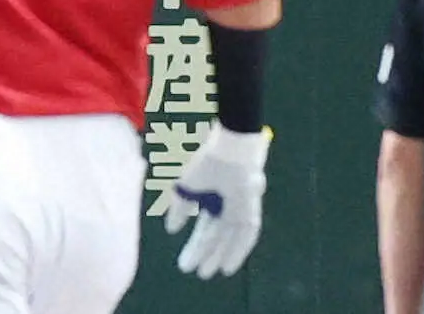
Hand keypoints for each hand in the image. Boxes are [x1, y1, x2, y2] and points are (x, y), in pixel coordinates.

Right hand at [164, 121, 269, 278]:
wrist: (231, 151)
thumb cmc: (208, 163)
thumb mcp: (187, 187)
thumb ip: (179, 208)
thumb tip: (172, 230)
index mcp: (211, 201)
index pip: (204, 230)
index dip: (196, 247)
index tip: (185, 264)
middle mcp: (226, 209)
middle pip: (216, 238)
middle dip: (205, 255)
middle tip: (194, 272)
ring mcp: (240, 211)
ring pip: (230, 240)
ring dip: (219, 256)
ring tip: (207, 273)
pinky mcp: (251, 212)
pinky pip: (246, 237)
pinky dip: (238, 252)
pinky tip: (228, 267)